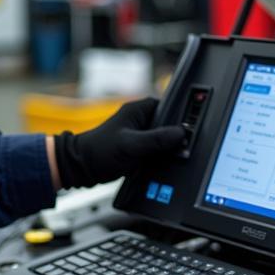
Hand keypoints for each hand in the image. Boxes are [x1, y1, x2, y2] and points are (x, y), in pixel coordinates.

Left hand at [54, 97, 184, 188]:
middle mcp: (140, 120)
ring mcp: (140, 135)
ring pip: (164, 139)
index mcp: (138, 110)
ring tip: (175, 155)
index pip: (168, 106)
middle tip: (184, 145)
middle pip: (168, 124)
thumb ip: (155, 139)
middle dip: (175, 136)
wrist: (82, 167)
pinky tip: (165, 163)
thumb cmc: (99, 150)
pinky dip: (161, 156)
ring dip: (168, 148)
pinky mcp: (139, 148)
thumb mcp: (131, 144)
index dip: (180, 116)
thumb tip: (179, 133)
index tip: (191, 127)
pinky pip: (157, 150)